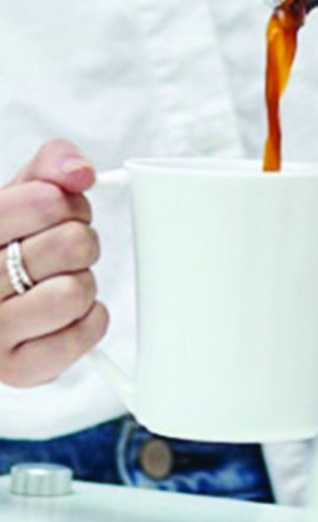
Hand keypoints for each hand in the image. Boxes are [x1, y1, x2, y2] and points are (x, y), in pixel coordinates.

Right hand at [0, 141, 106, 386]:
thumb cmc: (10, 240)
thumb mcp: (21, 191)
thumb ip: (51, 164)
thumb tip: (80, 173)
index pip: (47, 201)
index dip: (70, 202)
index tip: (57, 212)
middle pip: (73, 244)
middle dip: (81, 240)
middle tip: (61, 252)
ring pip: (76, 292)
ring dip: (83, 282)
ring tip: (58, 283)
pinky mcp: (18, 370)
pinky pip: (85, 333)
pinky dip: (90, 319)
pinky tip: (64, 316)